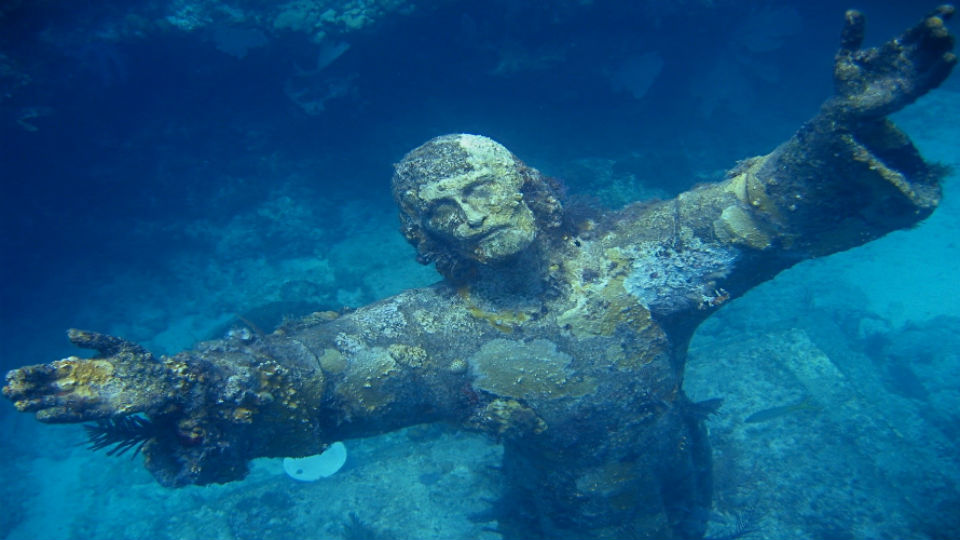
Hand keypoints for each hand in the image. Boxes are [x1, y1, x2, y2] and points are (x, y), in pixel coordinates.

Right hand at [3, 329, 175, 421]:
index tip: (12, 375)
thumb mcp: (116, 345)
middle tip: (7, 391)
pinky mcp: (101, 410)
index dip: (32, 374)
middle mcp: (83, 384)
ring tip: (18, 404)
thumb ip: (93, 339)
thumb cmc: (140, 362)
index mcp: (84, 367)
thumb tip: (68, 333)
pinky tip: (42, 415)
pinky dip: (59, 415)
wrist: (162, 380)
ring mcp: (90, 398)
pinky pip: (76, 414)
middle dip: (29, 389)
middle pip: (50, 388)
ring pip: (58, 402)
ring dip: (38, 403)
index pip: (52, 371)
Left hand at [832, 5, 955, 117]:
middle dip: (937, 33)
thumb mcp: (846, 56)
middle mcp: (908, 59)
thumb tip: (852, 12)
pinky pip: (930, 80)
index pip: (919, 30)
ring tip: (944, 36)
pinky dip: (940, 69)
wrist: (844, 107)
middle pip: (930, 42)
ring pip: (934, 59)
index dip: (934, 18)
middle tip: (936, 25)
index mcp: (896, 47)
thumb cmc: (848, 81)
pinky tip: (948, 58)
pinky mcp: (911, 92)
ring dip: (941, 47)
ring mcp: (911, 76)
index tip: (947, 10)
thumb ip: (851, 36)